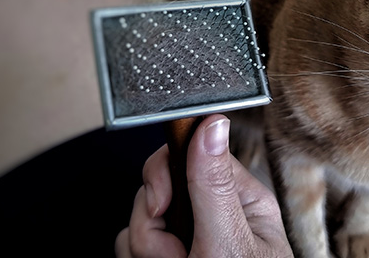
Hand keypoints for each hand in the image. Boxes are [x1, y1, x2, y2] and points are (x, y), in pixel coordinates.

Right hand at [115, 115, 292, 257]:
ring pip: (137, 223)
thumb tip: (211, 123)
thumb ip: (212, 185)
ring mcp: (187, 238)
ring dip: (148, 252)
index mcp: (238, 198)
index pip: (188, 154)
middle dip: (154, 227)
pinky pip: (130, 248)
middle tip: (180, 255)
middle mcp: (212, 214)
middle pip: (154, 190)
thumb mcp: (229, 240)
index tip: (161, 202)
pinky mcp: (167, 257)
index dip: (164, 175)